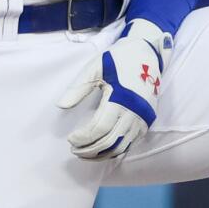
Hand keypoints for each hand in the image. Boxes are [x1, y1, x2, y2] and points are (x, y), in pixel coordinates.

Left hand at [57, 18, 170, 159]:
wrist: (145, 53)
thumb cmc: (117, 59)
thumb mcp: (94, 68)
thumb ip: (78, 88)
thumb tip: (61, 106)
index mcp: (120, 98)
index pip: (99, 128)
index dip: (83, 138)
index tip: (70, 139)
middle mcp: (134, 111)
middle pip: (109, 141)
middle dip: (89, 150)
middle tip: (74, 150)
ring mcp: (142, 118)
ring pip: (121, 146)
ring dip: (102, 154)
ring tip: (85, 154)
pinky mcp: (147, 121)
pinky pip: (131, 143)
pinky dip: (116, 151)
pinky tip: (102, 151)